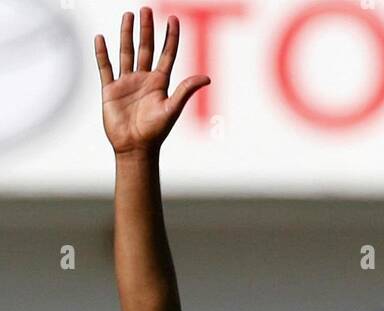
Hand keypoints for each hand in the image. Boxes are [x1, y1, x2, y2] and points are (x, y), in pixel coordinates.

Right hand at [95, 9, 209, 154]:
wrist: (135, 148)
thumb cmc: (155, 132)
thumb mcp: (172, 109)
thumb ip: (186, 91)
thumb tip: (207, 77)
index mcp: (160, 83)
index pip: (167, 54)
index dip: (170, 37)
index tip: (173, 18)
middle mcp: (144, 79)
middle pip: (146, 48)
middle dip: (146, 29)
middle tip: (146, 9)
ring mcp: (126, 83)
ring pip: (126, 52)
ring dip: (126, 34)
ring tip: (128, 16)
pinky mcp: (110, 89)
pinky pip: (105, 67)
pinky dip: (102, 53)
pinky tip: (101, 38)